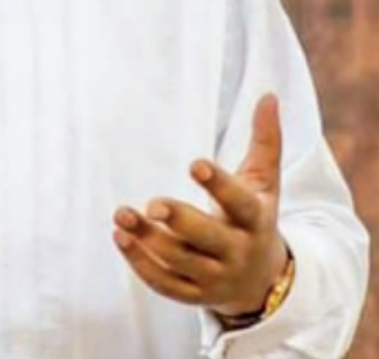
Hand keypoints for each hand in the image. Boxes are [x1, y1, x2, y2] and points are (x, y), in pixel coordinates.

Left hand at [112, 93, 289, 317]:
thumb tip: (268, 95)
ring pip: (181, 262)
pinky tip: (120, 236)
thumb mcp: (265, 182)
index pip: (239, 203)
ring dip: (149, 240)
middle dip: (181, 222)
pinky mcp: (194, 294)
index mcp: (255, 220)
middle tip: (153, 203)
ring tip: (122, 213)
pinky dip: (141, 264)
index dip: (219, 185)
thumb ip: (265, 141)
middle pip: (209, 239)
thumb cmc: (255, 217)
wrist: (264, 281)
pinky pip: (166, 284)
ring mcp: (215, 277)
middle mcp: (237, 251)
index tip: (195, 163)